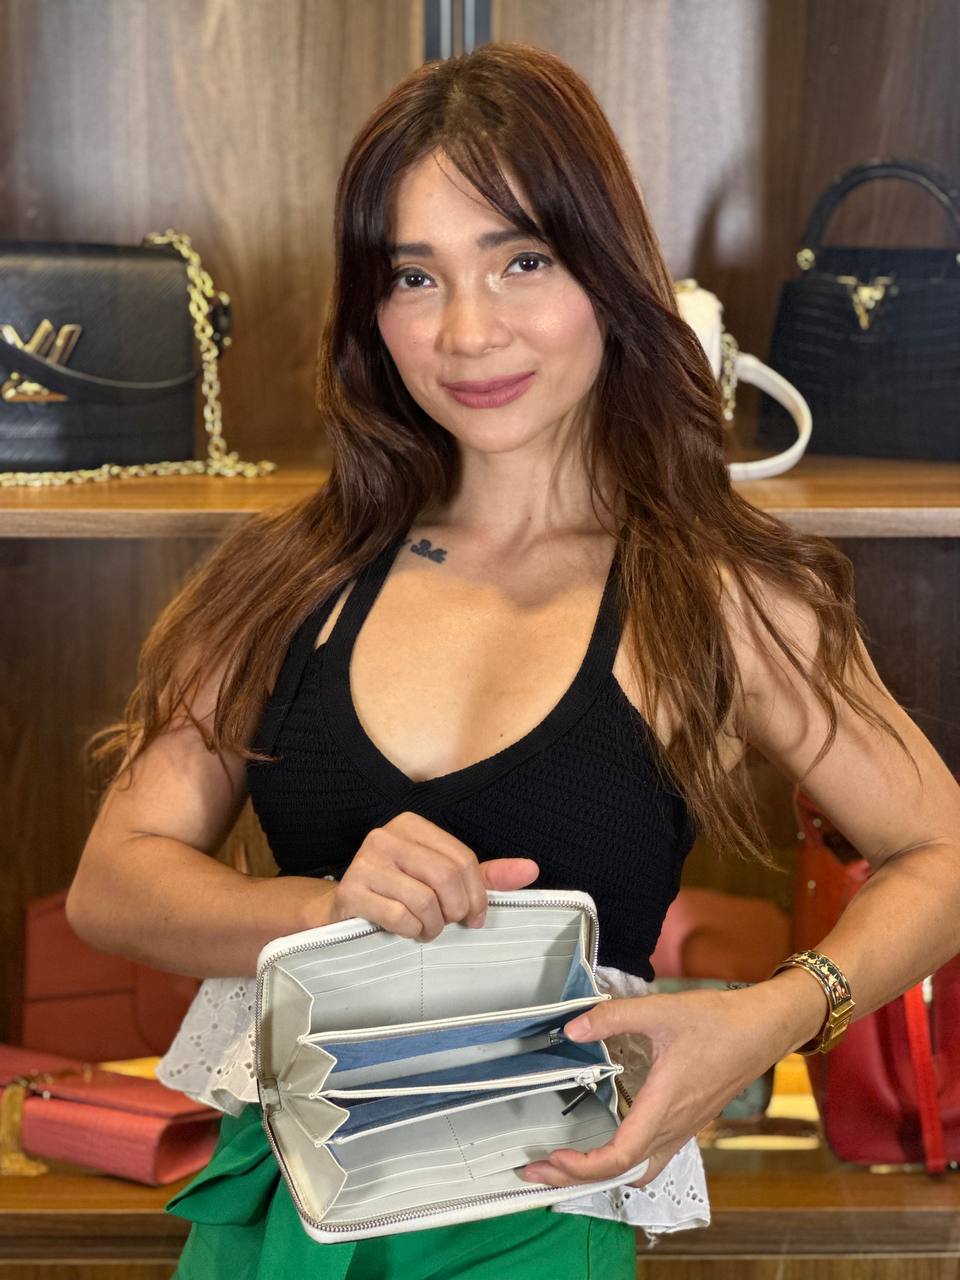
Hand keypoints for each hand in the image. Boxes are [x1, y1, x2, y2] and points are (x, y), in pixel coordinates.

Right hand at [327, 810, 538, 939]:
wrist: (346, 912)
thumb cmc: (401, 894)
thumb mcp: (443, 880)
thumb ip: (485, 875)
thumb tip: (531, 869)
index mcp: (412, 825)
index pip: (462, 859)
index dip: (478, 894)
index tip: (475, 917)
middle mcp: (386, 836)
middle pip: (445, 877)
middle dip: (456, 910)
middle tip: (450, 924)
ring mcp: (364, 863)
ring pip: (424, 899)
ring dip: (433, 925)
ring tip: (427, 929)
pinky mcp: (351, 892)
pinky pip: (399, 916)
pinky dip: (412, 931)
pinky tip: (407, 931)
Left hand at [519, 986, 781, 1188]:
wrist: (762, 1030)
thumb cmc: (718, 1022)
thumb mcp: (661, 1010)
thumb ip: (613, 1017)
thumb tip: (573, 1028)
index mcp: (664, 1105)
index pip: (619, 1156)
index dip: (583, 1166)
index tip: (553, 1157)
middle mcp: (673, 1127)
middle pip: (620, 1171)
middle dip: (576, 1176)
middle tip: (538, 1169)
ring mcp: (683, 1129)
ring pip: (637, 1169)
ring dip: (599, 1172)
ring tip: (567, 1163)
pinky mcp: (688, 1123)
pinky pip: (654, 1158)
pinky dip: (625, 1163)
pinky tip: (609, 1148)